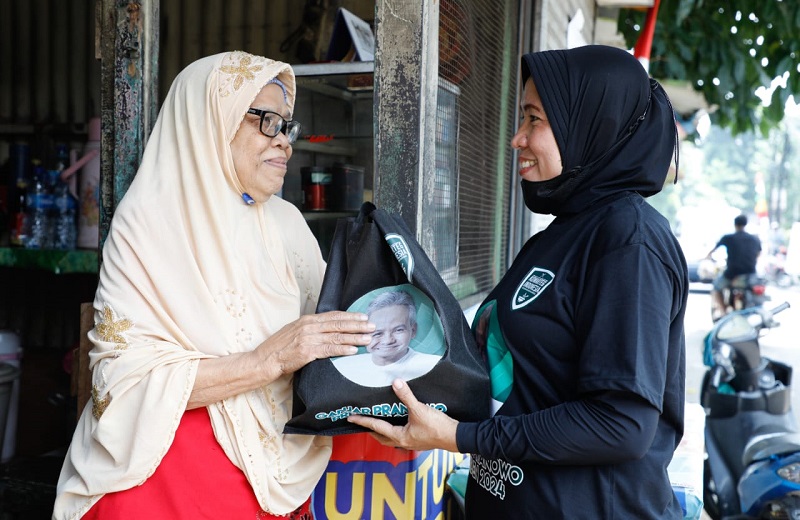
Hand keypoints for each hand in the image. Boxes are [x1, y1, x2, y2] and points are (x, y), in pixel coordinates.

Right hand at [259, 311, 373, 375]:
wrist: (265, 359)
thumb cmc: (279, 347)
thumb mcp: (295, 331)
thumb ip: (311, 328)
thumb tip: (328, 329)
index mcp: (307, 320)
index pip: (333, 316)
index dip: (350, 316)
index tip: (363, 317)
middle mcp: (309, 326)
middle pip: (338, 324)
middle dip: (357, 325)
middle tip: (372, 326)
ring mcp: (308, 338)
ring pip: (337, 336)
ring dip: (354, 338)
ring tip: (368, 339)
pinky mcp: (307, 352)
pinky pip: (329, 350)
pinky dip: (343, 350)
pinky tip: (353, 350)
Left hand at [347, 379, 459, 451]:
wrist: (455, 437)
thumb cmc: (437, 427)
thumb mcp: (420, 409)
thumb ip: (407, 396)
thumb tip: (396, 382)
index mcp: (400, 436)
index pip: (376, 427)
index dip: (363, 421)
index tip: (351, 417)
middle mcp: (403, 442)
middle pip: (381, 437)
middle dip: (371, 430)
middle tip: (362, 422)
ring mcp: (412, 443)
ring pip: (391, 439)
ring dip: (383, 432)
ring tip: (378, 423)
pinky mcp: (420, 440)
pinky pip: (402, 437)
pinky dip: (395, 431)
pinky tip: (399, 424)